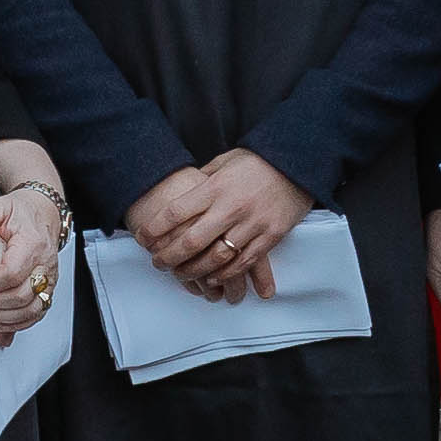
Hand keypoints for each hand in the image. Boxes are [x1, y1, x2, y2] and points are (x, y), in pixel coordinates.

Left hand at [0, 185, 62, 343]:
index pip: (12, 273)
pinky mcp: (47, 289)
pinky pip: (38, 313)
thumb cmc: (23, 213)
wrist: (43, 214)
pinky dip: (19, 324)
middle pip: (22, 295)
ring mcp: (48, 279)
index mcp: (31, 245)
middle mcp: (44, 265)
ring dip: (7, 317)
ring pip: (33, 309)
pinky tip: (2, 324)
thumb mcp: (0, 206)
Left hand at [130, 150, 308, 302]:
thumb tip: (181, 193)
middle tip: (158, 264)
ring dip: (194, 271)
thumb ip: (203, 179)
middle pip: (191, 240)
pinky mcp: (270, 236)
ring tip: (181, 275)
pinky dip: (225, 275)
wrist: (298, 164)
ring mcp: (252, 224)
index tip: (143, 239)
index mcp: (215, 187)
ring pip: (216, 258)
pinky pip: (243, 262)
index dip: (155, 229)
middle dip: (169, 257)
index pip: (176, 212)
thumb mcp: (225, 161)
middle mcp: (231, 207)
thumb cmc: (258, 162)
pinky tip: (212, 278)